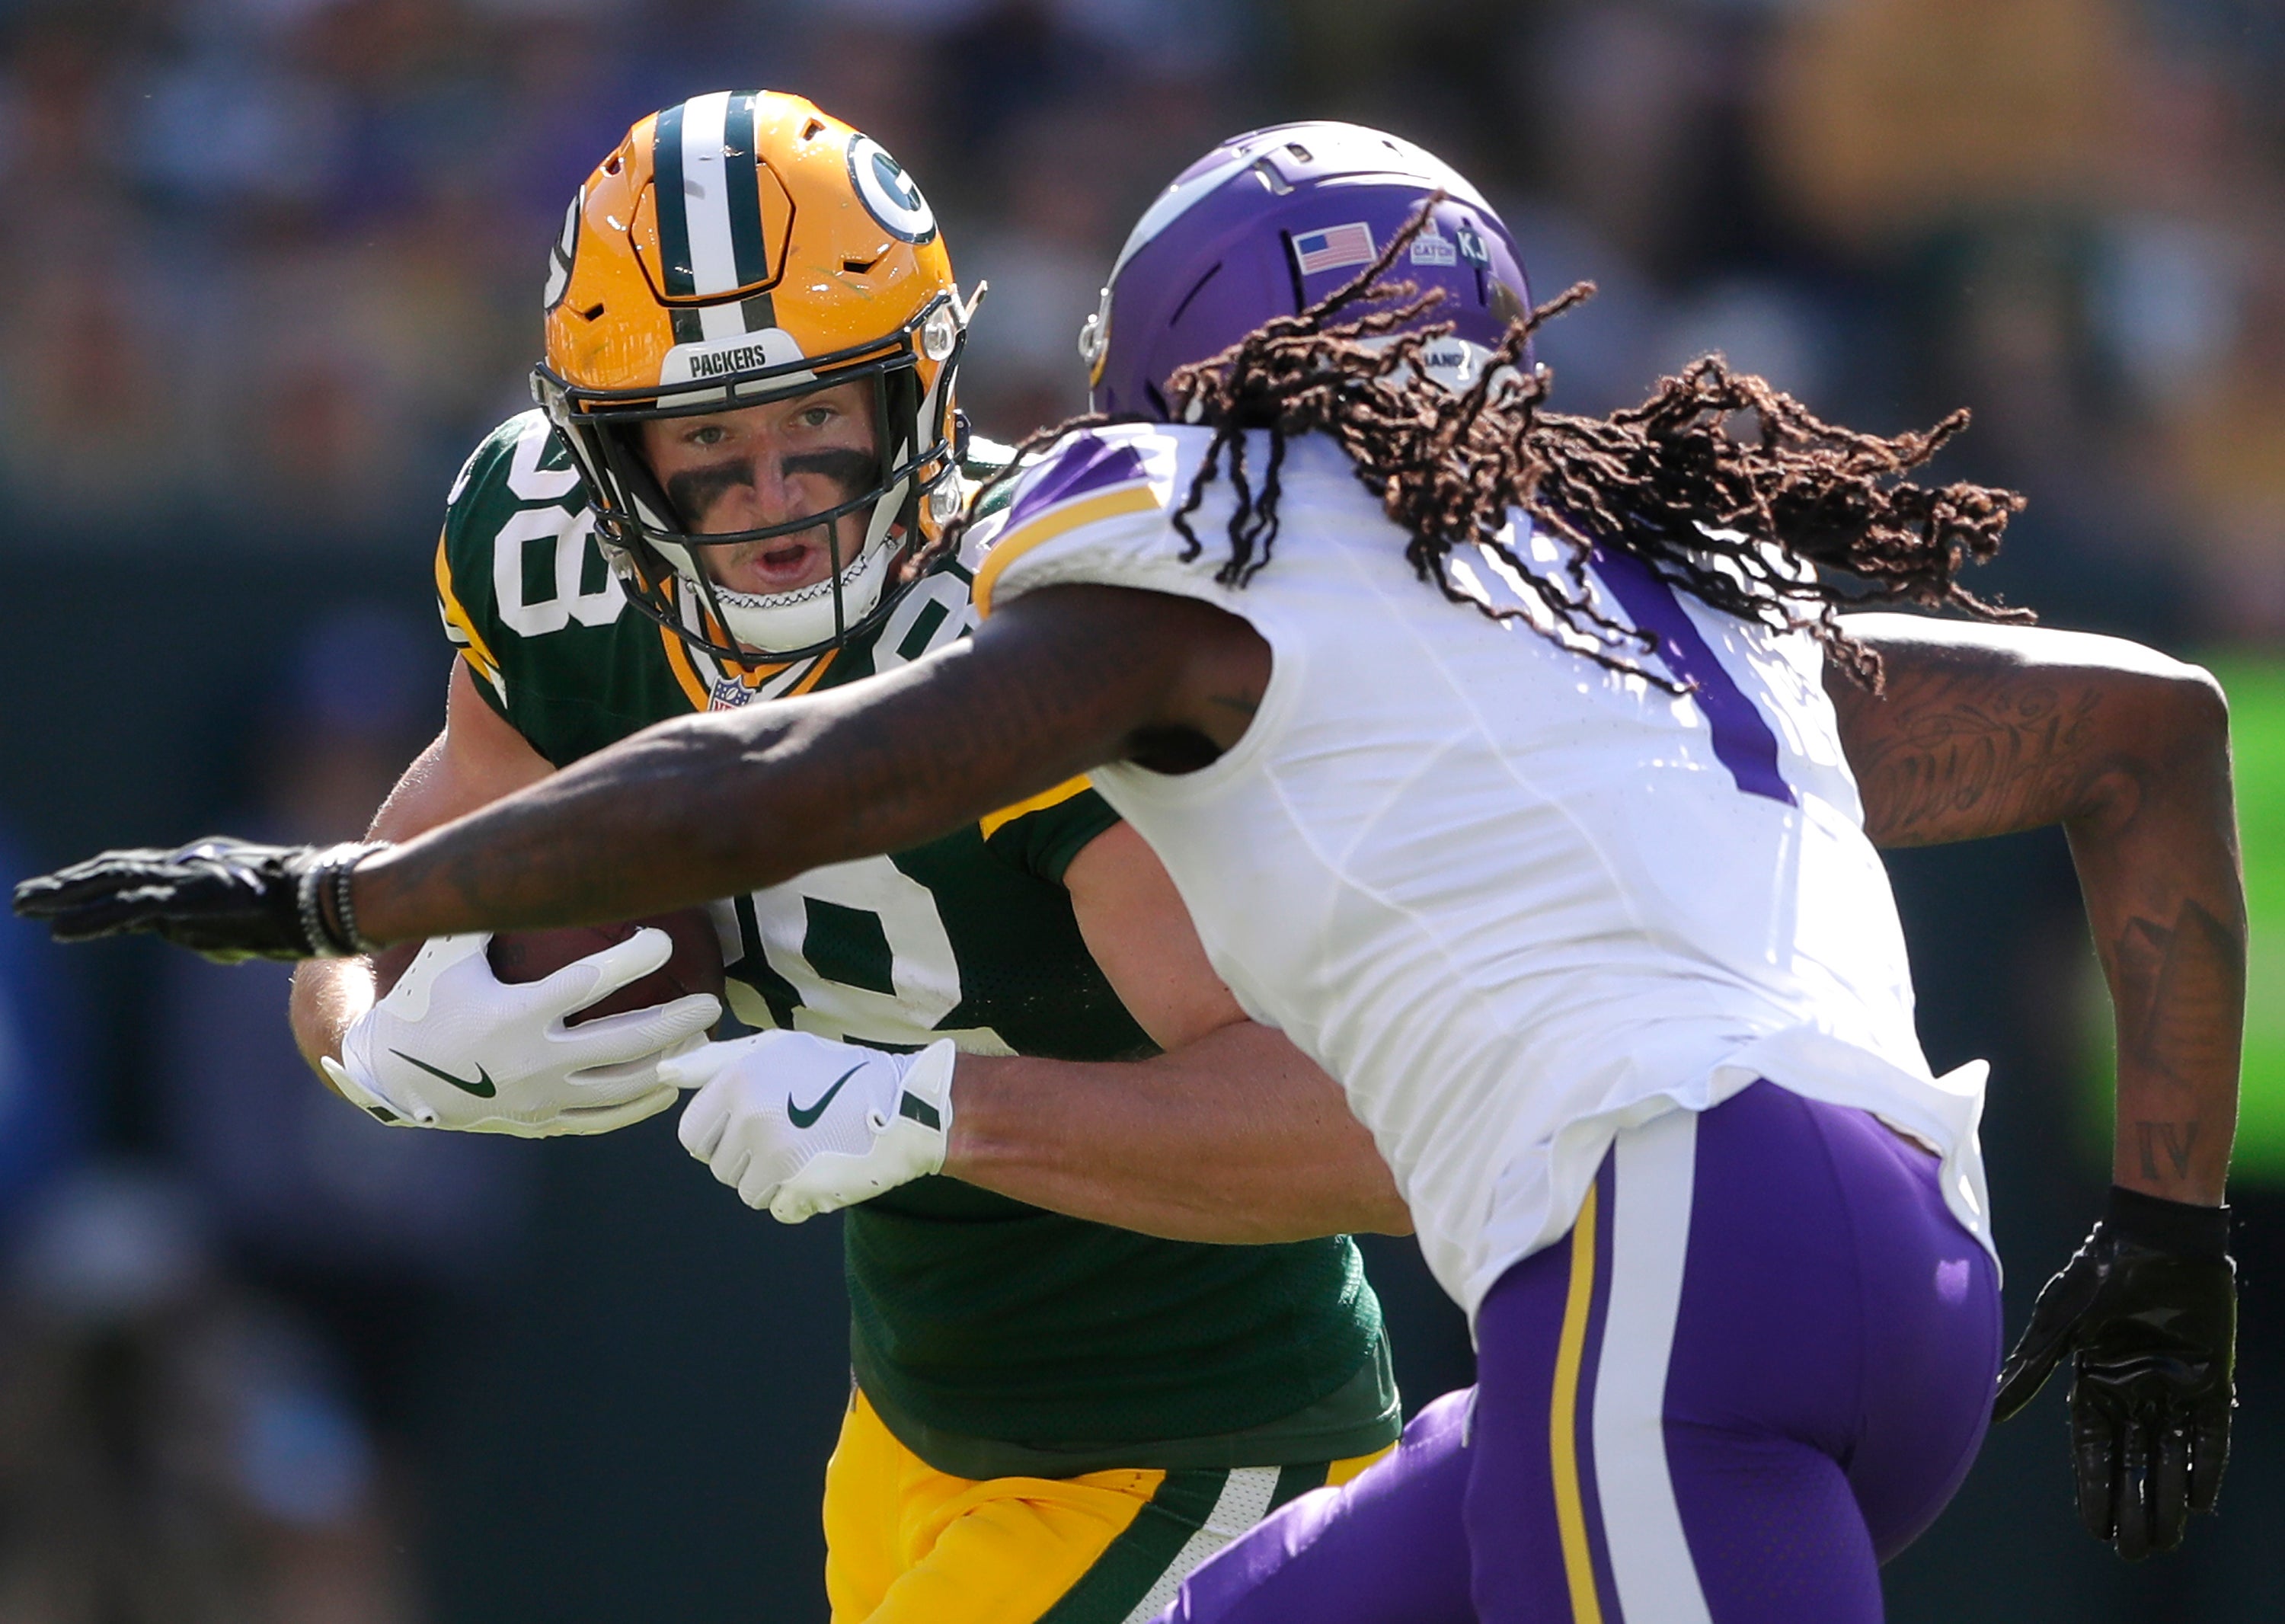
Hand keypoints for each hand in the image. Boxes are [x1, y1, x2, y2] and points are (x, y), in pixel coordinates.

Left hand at [13, 836, 368, 960]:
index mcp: (200, 868)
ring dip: (62, 899)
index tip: (60, 894)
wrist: (329, 903)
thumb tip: (201, 944)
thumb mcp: (249, 924)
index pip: (134, 872)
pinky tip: (58, 932)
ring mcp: (185, 880)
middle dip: (65, 886)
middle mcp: (186, 867)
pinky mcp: (187, 900)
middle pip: (112, 872)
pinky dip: (90, 921)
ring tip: (25, 907)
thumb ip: (216, 928)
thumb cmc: (304, 915)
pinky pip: (127, 910)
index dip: (93, 881)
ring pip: (110, 885)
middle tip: (25, 898)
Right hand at [320, 932, 720, 1136]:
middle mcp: (531, 1061)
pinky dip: (642, 1102)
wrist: (391, 1079)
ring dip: (669, 1062)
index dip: (631, 960)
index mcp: (510, 1014)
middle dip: (676, 1020)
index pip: (586, 983)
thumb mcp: (444, 953)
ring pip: (623, 1086)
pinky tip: (668, 1081)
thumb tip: (513, 850)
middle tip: (712, 1000)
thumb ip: (484, 910)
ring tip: (700, 1037)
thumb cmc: (422, 1002)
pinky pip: (604, 1118)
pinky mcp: (541, 1123)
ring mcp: (540, 1098)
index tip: (664, 938)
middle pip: (624, 1042)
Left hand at [665, 1030, 956, 1221]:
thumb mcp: (775, 1049)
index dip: (721, 1135)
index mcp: (739, 1081)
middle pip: (719, 1167)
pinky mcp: (801, 1189)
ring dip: (772, 1179)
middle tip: (791, 1132)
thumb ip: (714, 1061)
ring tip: (810, 1148)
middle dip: (747, 1157)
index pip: (692, 1136)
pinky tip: (823, 1169)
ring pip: (746, 1192)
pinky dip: (798, 1199)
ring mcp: (776, 1156)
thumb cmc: (836, 1073)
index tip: (755, 1123)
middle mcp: (751, 1117)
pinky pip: (777, 1209)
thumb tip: (663, 1073)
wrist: (905, 1104)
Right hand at [1993, 1186, 2235, 1558]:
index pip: (2092, 1449)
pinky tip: (2202, 1498)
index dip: (2094, 1489)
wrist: (2152, 1237)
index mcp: (2094, 1382)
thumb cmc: (2095, 1274)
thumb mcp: (2057, 1325)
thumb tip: (1991, 1414)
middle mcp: (2133, 1392)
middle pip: (2133, 1461)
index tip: (2096, 1529)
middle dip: (2134, 1506)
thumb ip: (2030, 1372)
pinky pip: (2210, 1432)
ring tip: (2168, 1540)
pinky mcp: (2212, 1378)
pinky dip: (2206, 1463)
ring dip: (2169, 1497)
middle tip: (2137, 1552)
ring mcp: (2173, 1386)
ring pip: (2170, 1454)